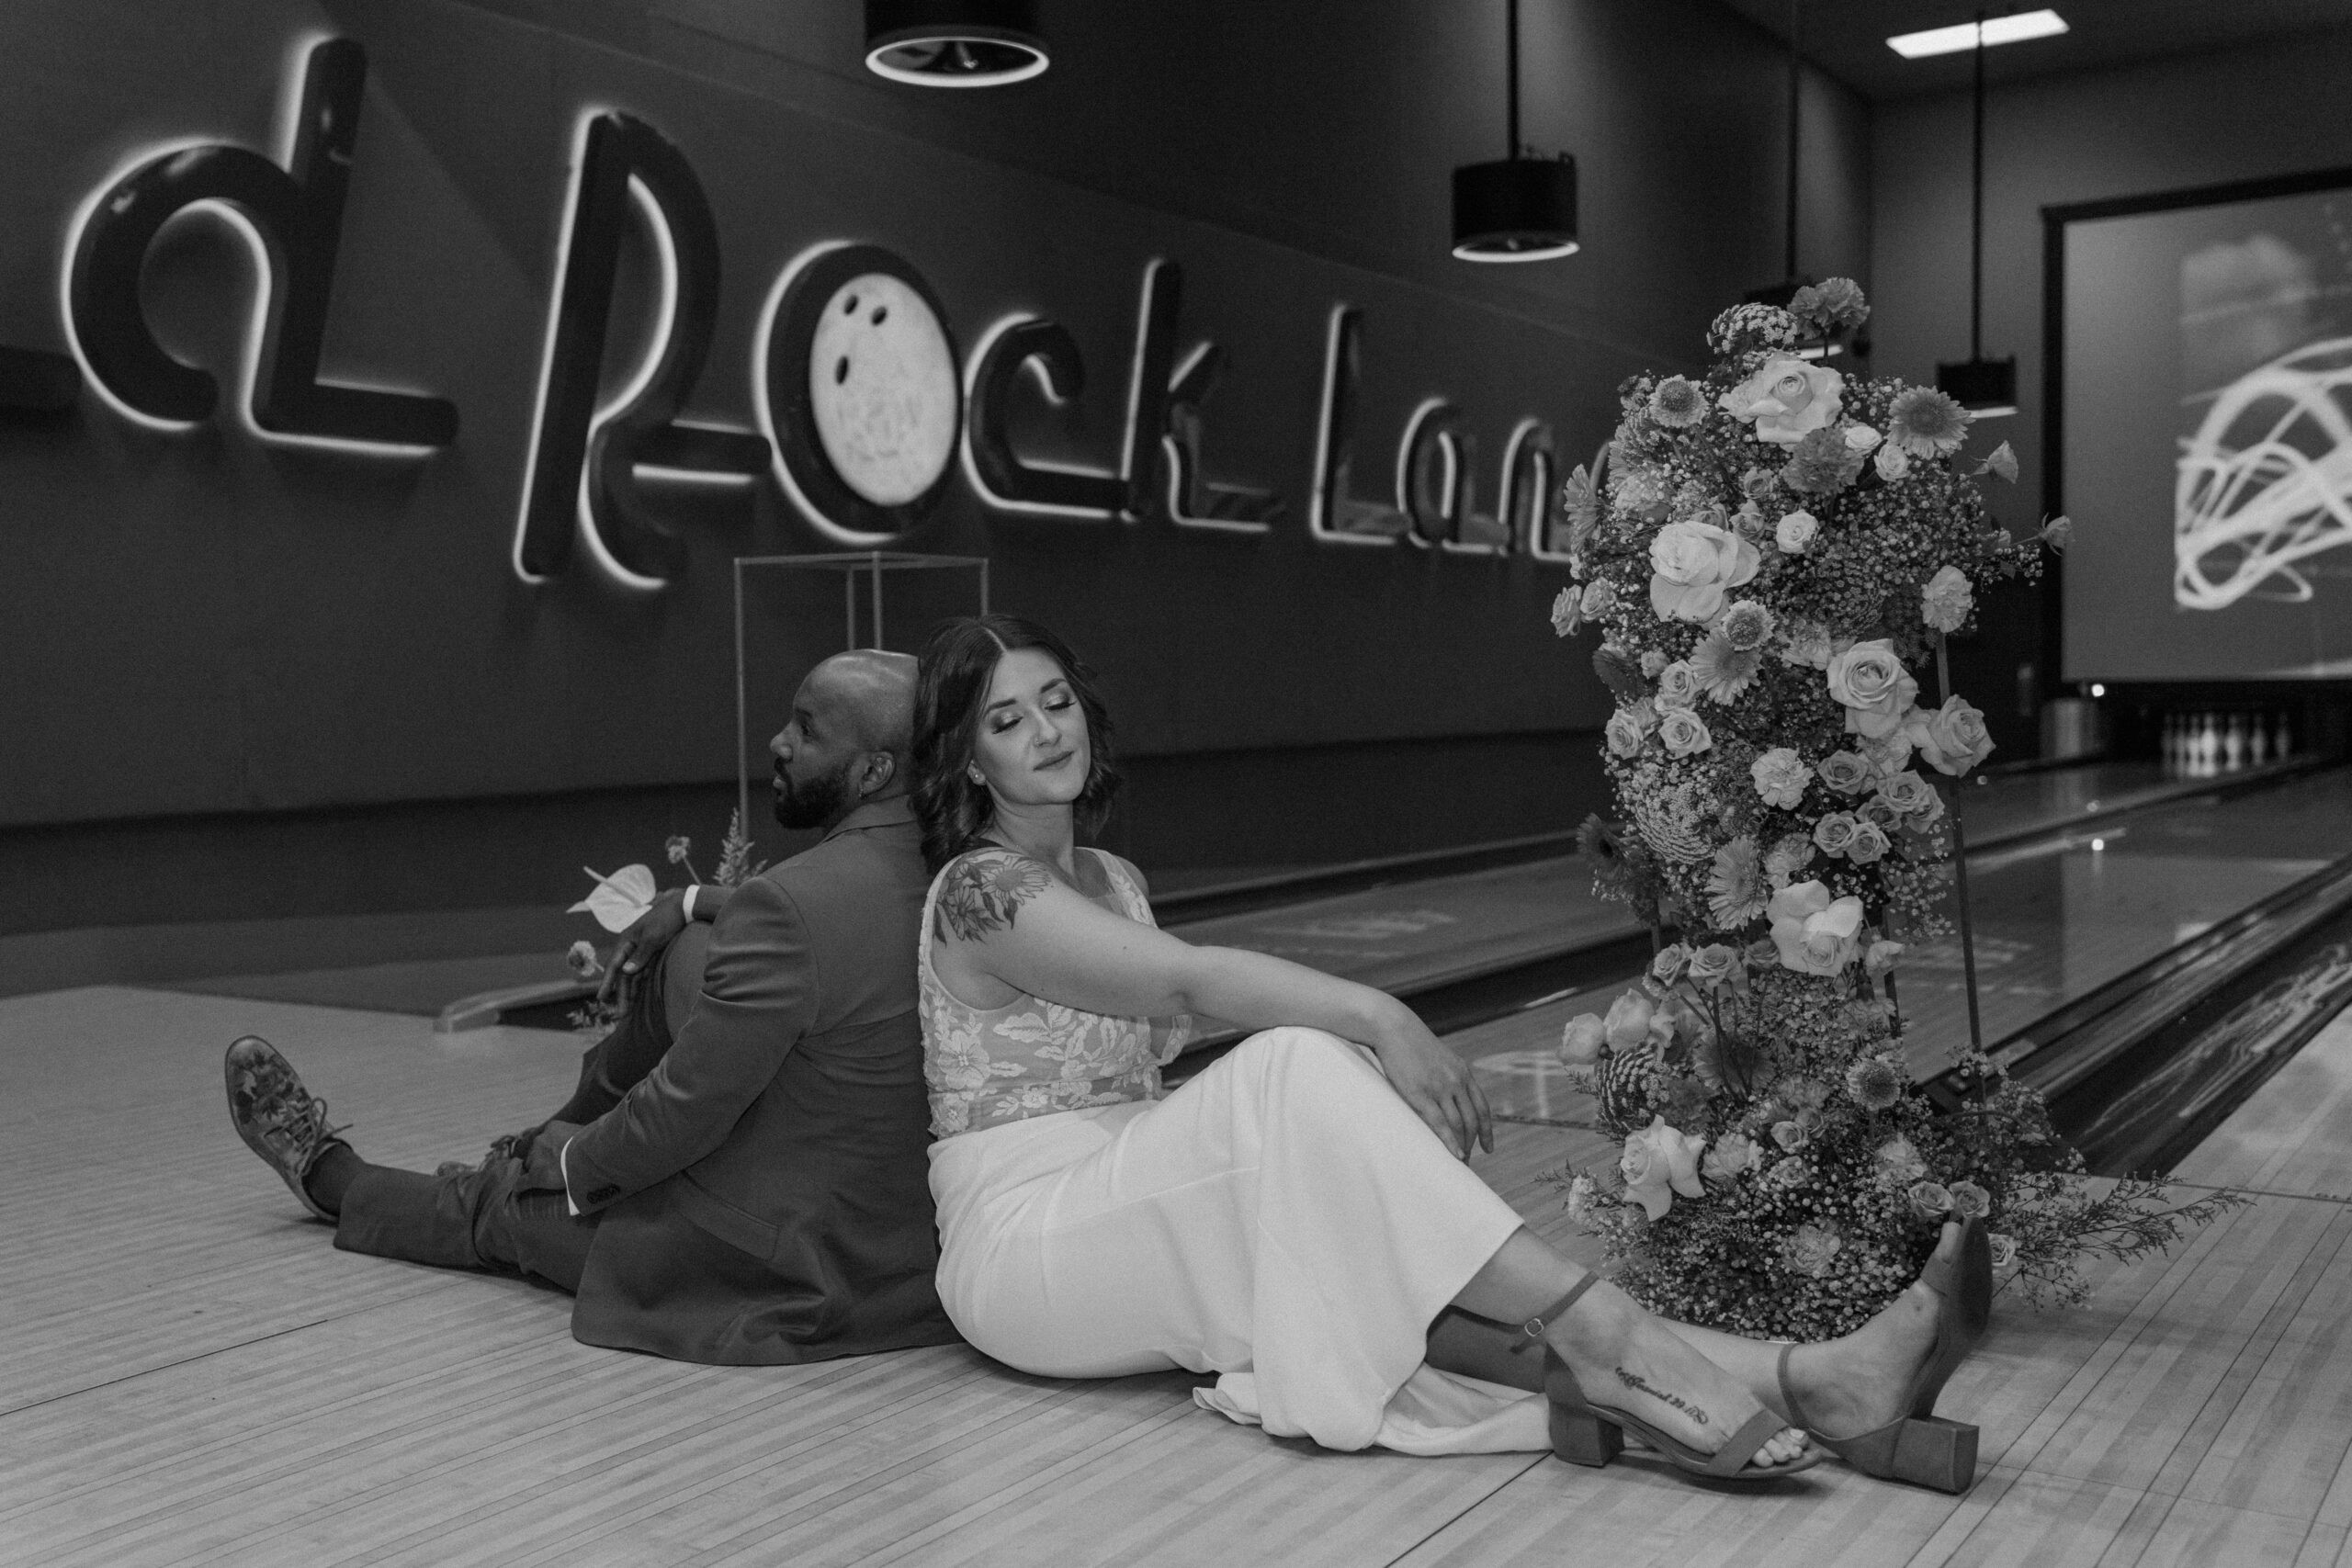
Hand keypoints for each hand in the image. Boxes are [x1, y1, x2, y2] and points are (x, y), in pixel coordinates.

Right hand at [597, 887, 691, 1003]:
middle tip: (620, 1014)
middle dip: (621, 994)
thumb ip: (640, 955)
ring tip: (627, 1011)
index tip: (601, 998)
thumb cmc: (665, 920)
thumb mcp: (653, 937)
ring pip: (631, 976)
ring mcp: (640, 951)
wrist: (683, 907)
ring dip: (629, 992)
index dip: (608, 983)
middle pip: (623, 974)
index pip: (614, 965)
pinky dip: (639, 984)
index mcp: (626, 941)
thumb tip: (626, 971)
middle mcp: (630, 947)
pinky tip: (636, 997)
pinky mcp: (651, 954)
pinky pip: (641, 973)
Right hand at [1373, 1023, 1493, 1159]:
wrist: (1393, 1027)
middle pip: (1473, 1120)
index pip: (1482, 1108)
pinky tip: (1455, 1154)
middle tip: (1469, 1161)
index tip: (1489, 1147)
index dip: (1487, 1130)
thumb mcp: (1439, 1057)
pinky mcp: (1421, 1094)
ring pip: (1459, 1125)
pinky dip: (1450, 1142)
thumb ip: (1449, 1075)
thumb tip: (1451, 1094)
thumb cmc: (1411, 1042)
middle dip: (1474, 1143)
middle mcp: (1456, 1081)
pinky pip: (1440, 1124)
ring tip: (1459, 1162)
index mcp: (1462, 1072)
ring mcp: (1440, 1088)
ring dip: (1462, 1146)